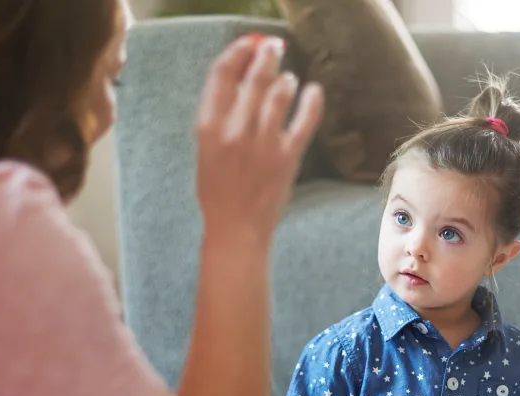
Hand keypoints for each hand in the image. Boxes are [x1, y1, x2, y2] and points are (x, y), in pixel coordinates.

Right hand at [194, 33, 323, 243]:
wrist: (236, 228)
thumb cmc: (218, 191)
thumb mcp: (206, 150)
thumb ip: (219, 118)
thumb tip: (240, 84)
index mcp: (208, 127)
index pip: (221, 74)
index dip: (237, 53)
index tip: (247, 44)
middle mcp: (235, 130)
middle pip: (254, 77)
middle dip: (266, 55)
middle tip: (274, 47)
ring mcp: (263, 143)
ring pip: (279, 93)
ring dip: (286, 79)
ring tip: (289, 78)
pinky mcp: (287, 156)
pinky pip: (304, 120)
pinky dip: (312, 101)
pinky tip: (314, 91)